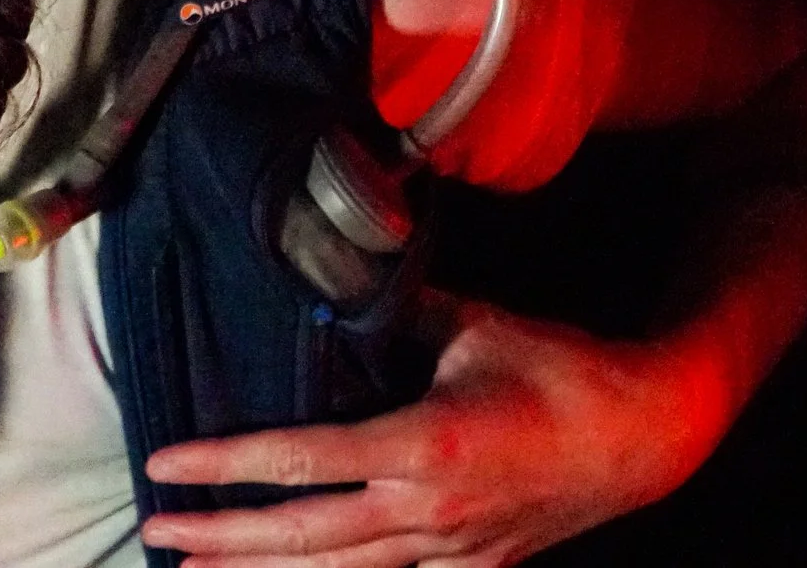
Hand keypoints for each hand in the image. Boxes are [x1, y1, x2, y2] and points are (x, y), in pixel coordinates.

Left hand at [138, 293, 731, 566]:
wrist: (649, 438)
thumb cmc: (562, 369)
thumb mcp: (475, 325)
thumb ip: (397, 309)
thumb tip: (332, 268)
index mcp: (425, 445)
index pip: (300, 460)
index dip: (225, 465)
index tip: (164, 465)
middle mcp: (429, 508)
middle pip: (303, 535)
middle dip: (223, 537)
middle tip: (157, 531)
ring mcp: (449, 548)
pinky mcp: (469, 566)